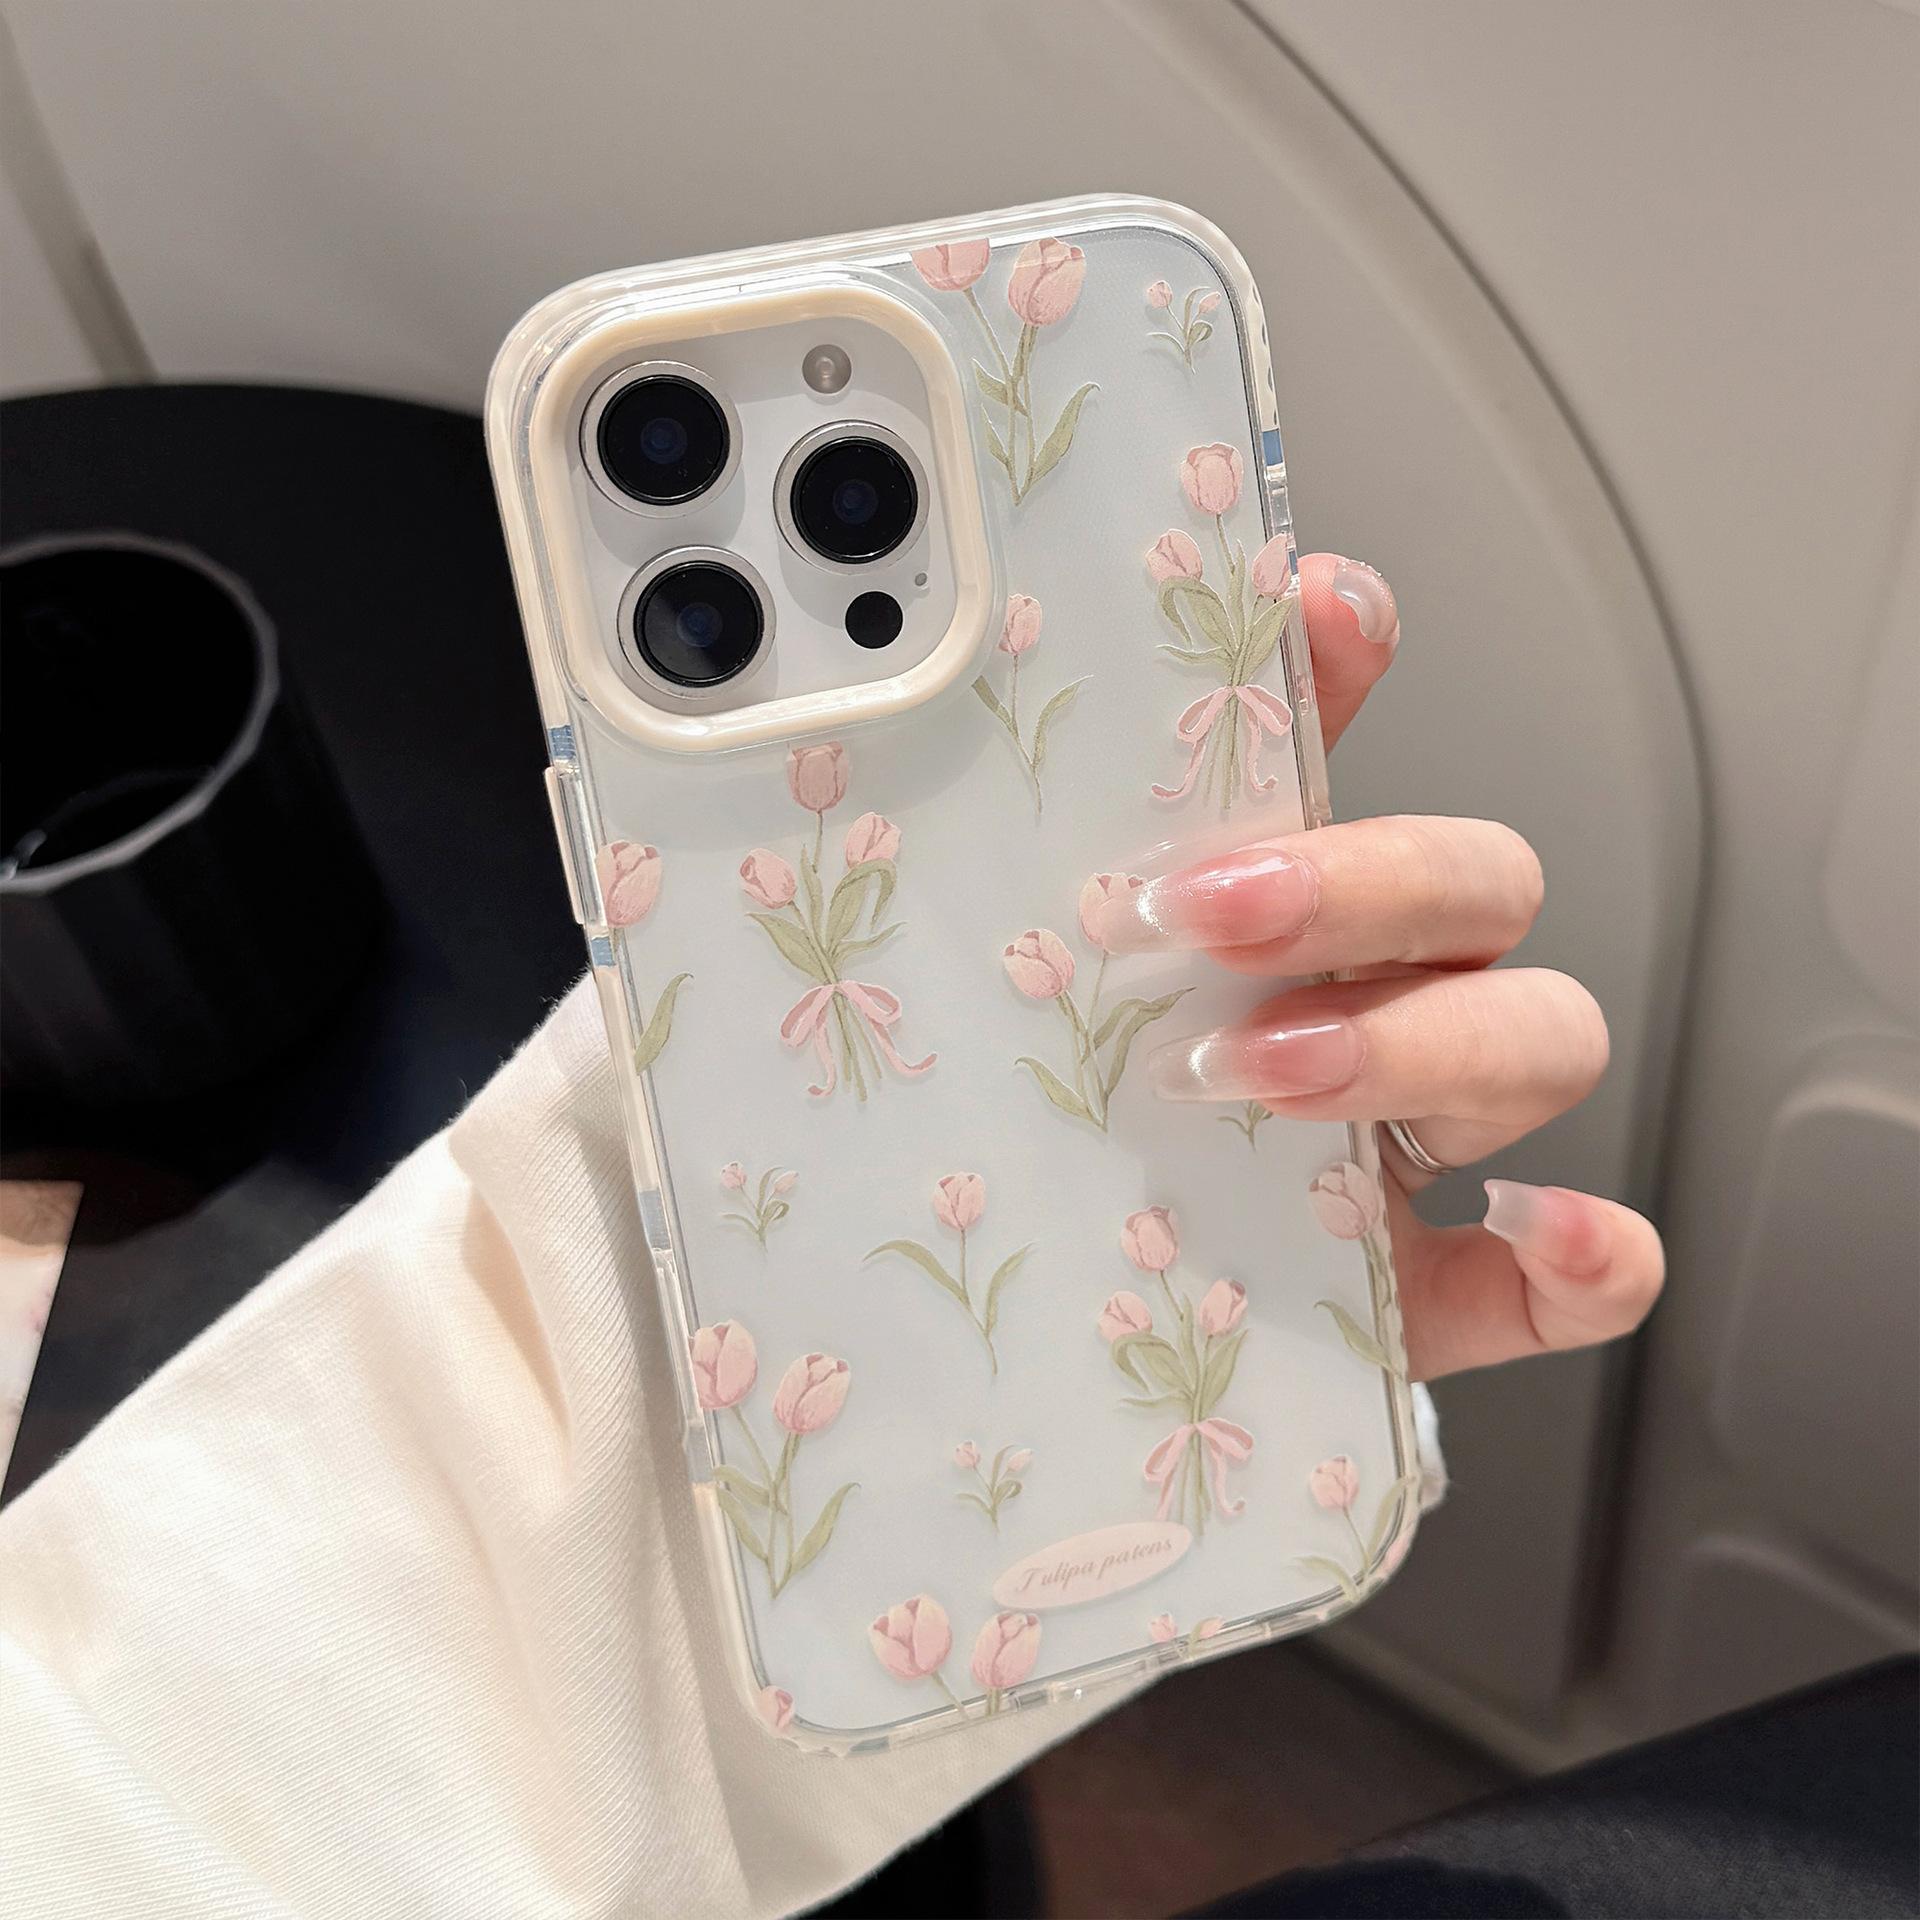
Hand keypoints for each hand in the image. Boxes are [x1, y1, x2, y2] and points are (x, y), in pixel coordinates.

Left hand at [1101, 554, 1664, 1378]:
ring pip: (1544, 1036)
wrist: (1071, 1317)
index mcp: (1282, 919)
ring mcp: (1427, 1145)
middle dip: (1362, 881)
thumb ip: (1041, 872)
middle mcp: (1379, 1001)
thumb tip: (982, 729)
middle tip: (1208, 915)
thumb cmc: (1063, 1136)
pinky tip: (1530, 1225)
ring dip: (1429, 1038)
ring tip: (1264, 1074)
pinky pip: (1585, 1268)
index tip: (1314, 609)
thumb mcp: (1037, 995)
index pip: (1341, 750)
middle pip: (1473, 882)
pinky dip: (1588, 1248)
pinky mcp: (1450, 1291)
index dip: (1349, 667)